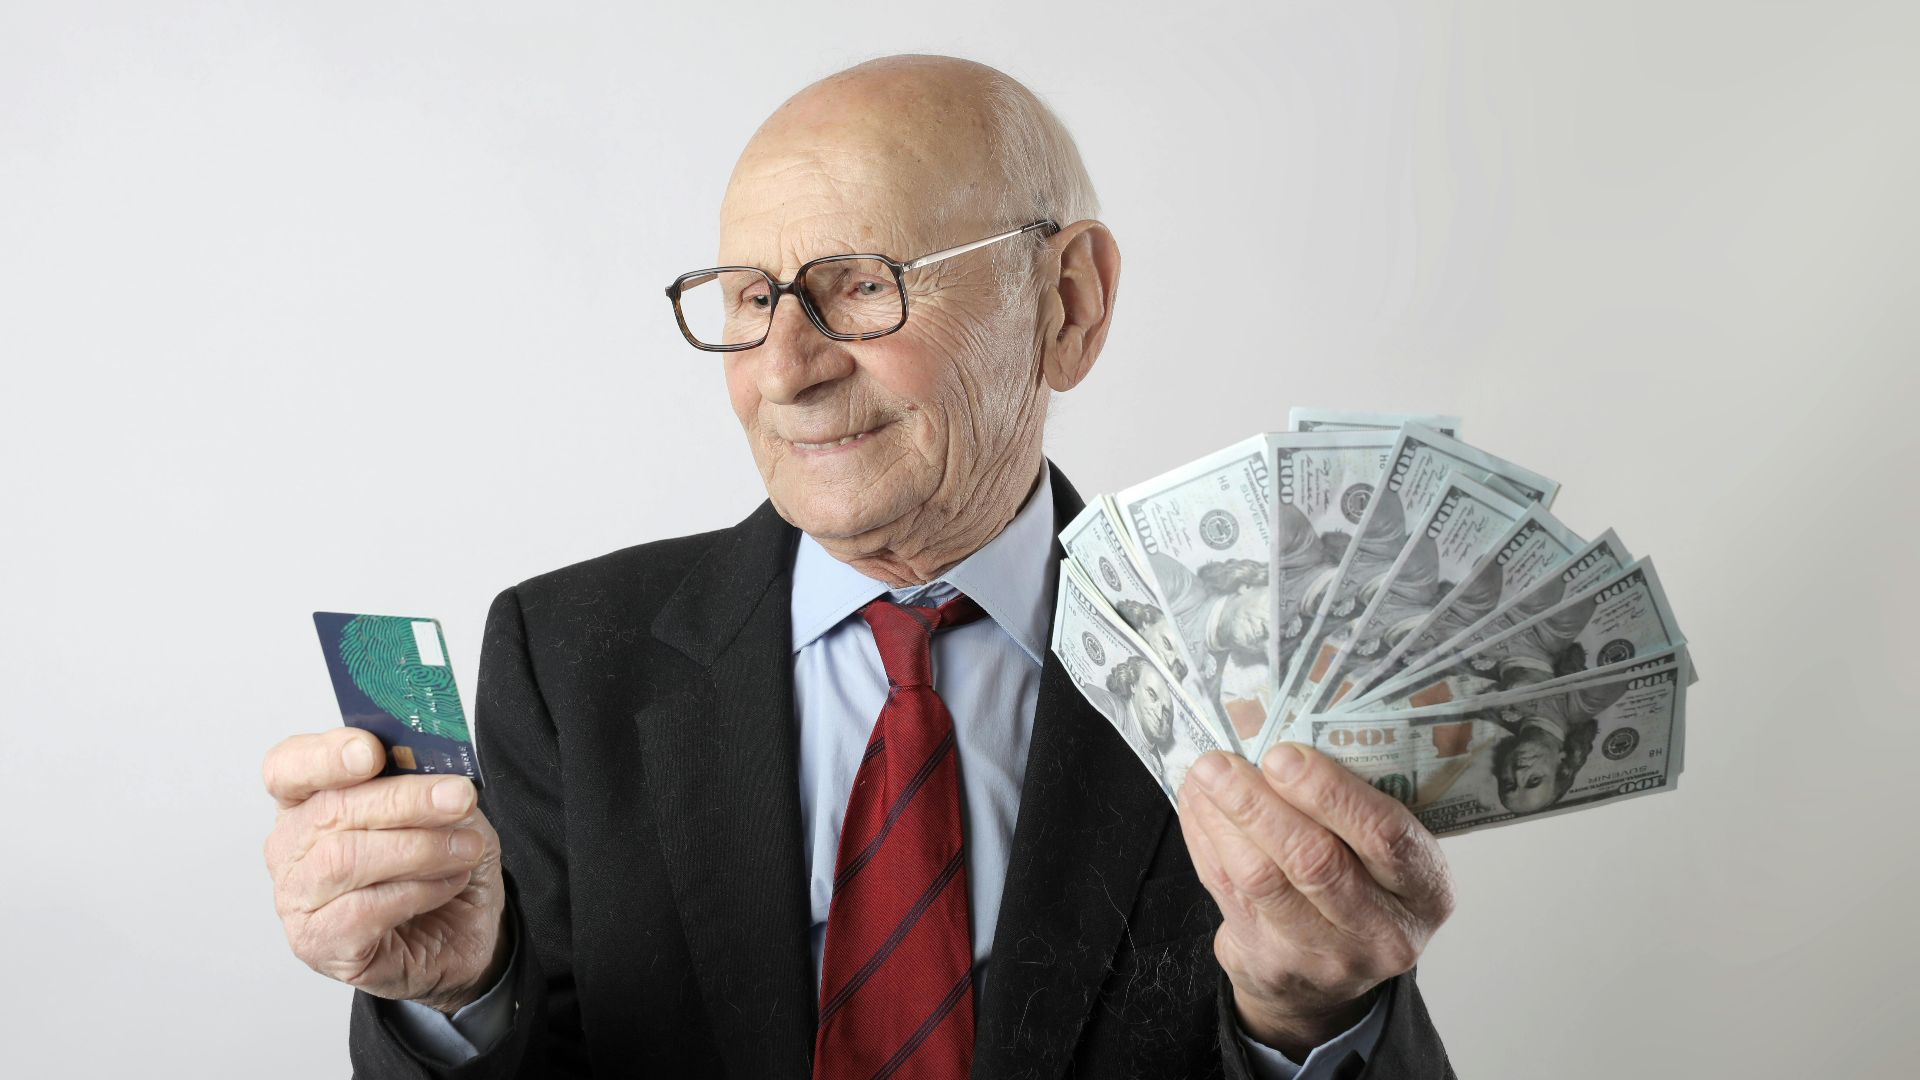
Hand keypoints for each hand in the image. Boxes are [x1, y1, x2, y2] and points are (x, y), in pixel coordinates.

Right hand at [262, 728, 510, 1013]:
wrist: (464, 930)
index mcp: (308, 799)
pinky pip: (362, 911)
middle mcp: (291, 848)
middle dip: (404, 800)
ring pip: (345, 861)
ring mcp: (298, 900)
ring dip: (419, 849)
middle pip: (330, 811)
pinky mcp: (319, 945)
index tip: (372, 752)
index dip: (325, 756)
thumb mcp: (445, 807)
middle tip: (460, 798)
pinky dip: (417, 891)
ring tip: (466, 848)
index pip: (288, 767)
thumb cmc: (442, 861)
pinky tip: (448, 883)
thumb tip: (429, 760)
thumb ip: (426, 779)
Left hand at [1177, 743, 1453, 1058]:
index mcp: (1426, 889)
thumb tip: (1285, 729)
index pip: (1387, 836)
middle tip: (1221, 763)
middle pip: (1316, 862)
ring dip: (1224, 819)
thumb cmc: (1360, 888)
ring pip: (1263, 879)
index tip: (1282, 754)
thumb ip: (1356, 806)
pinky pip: (1229, 893)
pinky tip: (1197, 807)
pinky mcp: (1274, 965)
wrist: (1327, 983)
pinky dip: (1206, 842)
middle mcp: (1385, 930)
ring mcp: (1328, 957)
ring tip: (1203, 775)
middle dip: (1260, 805)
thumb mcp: (1385, 855)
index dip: (1331, 793)